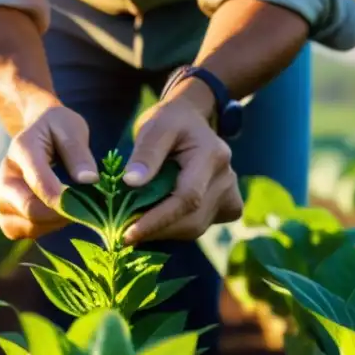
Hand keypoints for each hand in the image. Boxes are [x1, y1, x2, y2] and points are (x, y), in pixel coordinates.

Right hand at [0, 100, 98, 239]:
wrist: (38, 134)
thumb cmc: (58, 129)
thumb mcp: (72, 128)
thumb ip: (78, 153)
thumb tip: (89, 181)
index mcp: (22, 150)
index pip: (39, 182)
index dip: (64, 199)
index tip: (88, 204)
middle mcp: (5, 177)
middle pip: (31, 209)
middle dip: (63, 213)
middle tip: (86, 206)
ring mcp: (2, 199)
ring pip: (31, 225)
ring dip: (57, 222)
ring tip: (72, 205)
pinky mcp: (5, 216)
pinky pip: (26, 233)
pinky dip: (46, 228)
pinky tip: (58, 214)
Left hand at [122, 84, 242, 244]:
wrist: (192, 120)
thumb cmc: (170, 122)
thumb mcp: (155, 127)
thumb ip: (145, 154)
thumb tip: (131, 182)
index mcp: (212, 155)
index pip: (187, 198)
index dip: (157, 220)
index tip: (127, 234)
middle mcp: (227, 178)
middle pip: (192, 219)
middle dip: (156, 229)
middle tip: (123, 230)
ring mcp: (231, 194)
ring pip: (196, 227)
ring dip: (164, 231)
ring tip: (137, 223)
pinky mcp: (229, 206)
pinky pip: (201, 226)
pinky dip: (177, 228)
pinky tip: (160, 217)